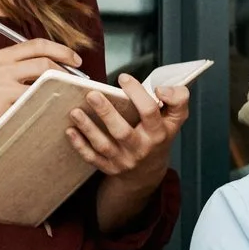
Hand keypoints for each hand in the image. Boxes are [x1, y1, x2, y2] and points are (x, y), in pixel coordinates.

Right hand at [0, 40, 86, 142]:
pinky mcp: (0, 110)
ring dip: (58, 93)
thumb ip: (18, 67)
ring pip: (41, 87)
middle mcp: (1, 68)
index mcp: (0, 56)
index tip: (76, 60)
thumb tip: (52, 68)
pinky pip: (30, 109)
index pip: (38, 45)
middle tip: (76, 83)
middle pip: (44, 65)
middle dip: (66, 74)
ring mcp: (0, 89)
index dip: (62, 51)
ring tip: (66, 99)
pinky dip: (43, 111)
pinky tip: (50, 115)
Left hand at [66, 74, 189, 176]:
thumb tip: (162, 88)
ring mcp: (124, 160)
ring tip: (76, 111)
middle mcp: (141, 148)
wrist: (148, 172)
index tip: (124, 78)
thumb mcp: (175, 120)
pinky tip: (70, 131)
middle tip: (92, 94)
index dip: (137, 94)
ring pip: (104, 145)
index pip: (150, 112)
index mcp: (158, 133)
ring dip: (88, 128)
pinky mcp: (109, 167)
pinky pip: (92, 158)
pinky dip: (80, 145)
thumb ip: (177, 100)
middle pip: (123, 132)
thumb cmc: (158, 137)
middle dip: (106, 113)